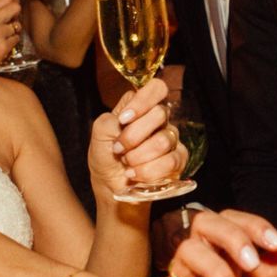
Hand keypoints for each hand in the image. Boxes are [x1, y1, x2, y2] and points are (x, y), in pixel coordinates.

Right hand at [0, 0, 22, 74]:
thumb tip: (11, 5)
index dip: (14, 2)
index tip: (14, 6)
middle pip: (16, 7)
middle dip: (16, 14)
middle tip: (12, 21)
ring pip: (18, 26)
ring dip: (13, 32)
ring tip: (2, 37)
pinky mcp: (3, 46)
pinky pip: (16, 39)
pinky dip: (11, 42)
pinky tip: (1, 45)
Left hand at [87, 78, 185, 200]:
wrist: (110, 188)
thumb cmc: (106, 158)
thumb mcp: (99, 135)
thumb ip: (109, 120)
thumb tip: (125, 121)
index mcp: (141, 108)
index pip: (156, 88)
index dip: (143, 101)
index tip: (124, 119)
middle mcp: (159, 120)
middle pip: (159, 114)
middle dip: (133, 136)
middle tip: (119, 149)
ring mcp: (170, 139)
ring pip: (163, 140)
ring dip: (138, 156)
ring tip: (127, 163)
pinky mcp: (178, 160)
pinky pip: (170, 161)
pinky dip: (148, 170)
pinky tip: (135, 174)